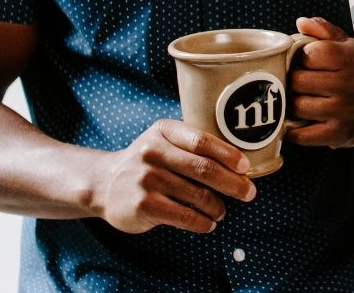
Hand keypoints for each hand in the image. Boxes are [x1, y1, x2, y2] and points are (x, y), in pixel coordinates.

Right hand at [91, 119, 255, 233]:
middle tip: (249, 193)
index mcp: (164, 131)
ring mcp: (146, 179)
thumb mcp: (164, 141)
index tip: (246, 166)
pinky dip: (203, 222)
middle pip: (204, 169)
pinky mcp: (144, 205)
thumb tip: (240, 164)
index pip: (202, 140)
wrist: (104, 183)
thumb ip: (193, 145)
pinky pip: (185, 216)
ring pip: (198, 195)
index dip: (228, 154)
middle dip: (233, 183)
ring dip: (218, 206)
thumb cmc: (148, 161)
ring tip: (222, 211)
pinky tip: (209, 223)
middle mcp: (152, 152)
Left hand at [286, 16, 353, 148]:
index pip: (306, 55)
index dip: (301, 58)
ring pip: (298, 106)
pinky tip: (296, 123)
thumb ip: (323, 30)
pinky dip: (294, 131)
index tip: (306, 62)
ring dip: (294, 104)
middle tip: (301, 82)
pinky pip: (304, 135)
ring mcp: (343, 110)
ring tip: (300, 99)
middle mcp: (345, 83)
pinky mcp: (341, 133)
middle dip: (295, 80)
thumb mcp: (347, 45)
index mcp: (346, 57)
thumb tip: (301, 23)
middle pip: (298, 81)